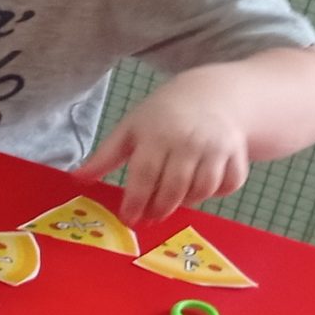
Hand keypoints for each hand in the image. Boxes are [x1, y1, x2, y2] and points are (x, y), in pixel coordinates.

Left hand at [73, 82, 250, 224]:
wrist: (211, 96)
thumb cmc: (161, 116)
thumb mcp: (129, 129)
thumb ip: (105, 156)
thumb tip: (77, 179)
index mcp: (156, 134)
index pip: (144, 174)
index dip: (136, 200)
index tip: (128, 218)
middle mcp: (188, 141)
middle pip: (174, 186)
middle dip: (160, 208)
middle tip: (150, 218)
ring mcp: (216, 147)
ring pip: (202, 189)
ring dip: (186, 202)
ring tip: (172, 202)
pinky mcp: (237, 153)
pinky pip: (228, 185)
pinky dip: (215, 193)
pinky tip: (200, 189)